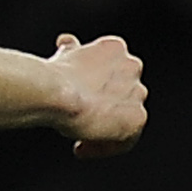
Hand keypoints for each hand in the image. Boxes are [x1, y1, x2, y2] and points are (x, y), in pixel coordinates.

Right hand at [48, 32, 146, 157]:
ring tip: (78, 136)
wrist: (55, 92)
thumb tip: (67, 43)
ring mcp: (137, 92)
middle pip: (120, 96)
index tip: (76, 99)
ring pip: (124, 118)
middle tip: (76, 120)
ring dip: (102, 130)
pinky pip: (125, 141)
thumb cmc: (54, 77)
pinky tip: (82, 148)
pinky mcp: (137, 117)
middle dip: (99, 109)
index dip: (92, 89)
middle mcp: (132, 66)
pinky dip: (104, 147)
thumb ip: (71, 52)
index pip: (112, 73)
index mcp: (115, 48)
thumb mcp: (63, 56)